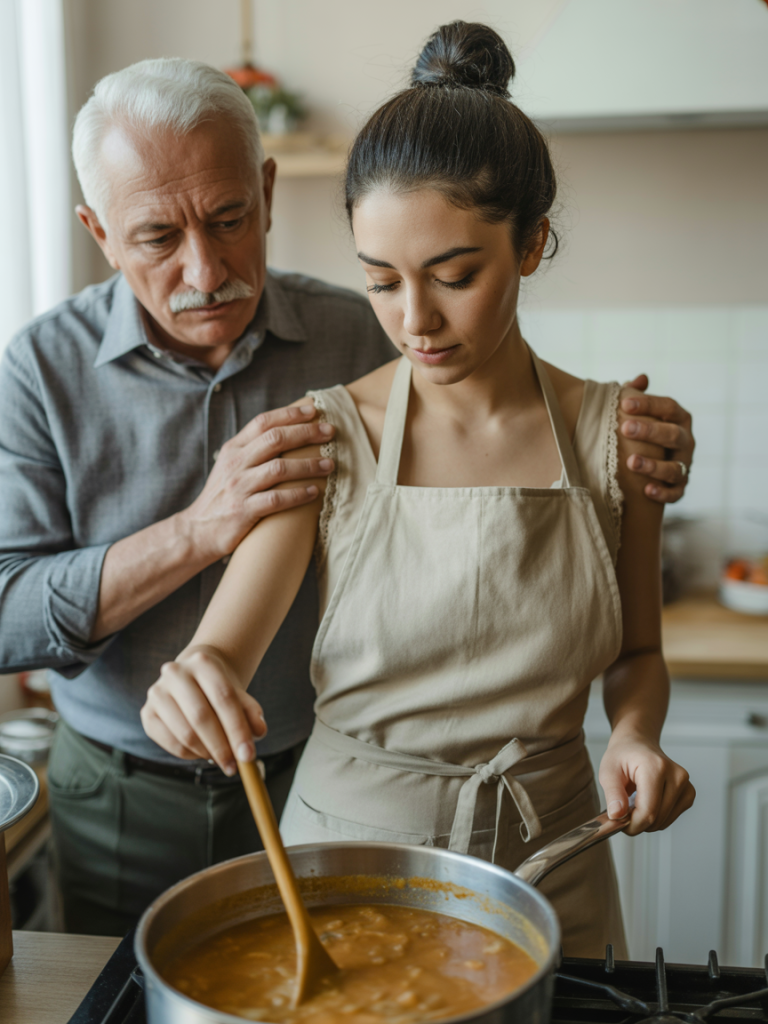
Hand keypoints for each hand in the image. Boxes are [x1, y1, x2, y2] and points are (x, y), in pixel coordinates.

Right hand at [140, 649, 265, 774]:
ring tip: (221, 759)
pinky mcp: (147, 713)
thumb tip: (259, 732)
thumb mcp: (239, 695)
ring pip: (185, 733)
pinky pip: (170, 743)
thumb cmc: (220, 690)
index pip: (224, 697)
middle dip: (221, 747)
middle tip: (235, 767)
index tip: (248, 756)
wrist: (194, 679)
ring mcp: (157, 692)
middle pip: (201, 716)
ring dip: (207, 753)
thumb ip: (251, 712)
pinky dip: (190, 755)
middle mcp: (175, 673)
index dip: (237, 729)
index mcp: (203, 662)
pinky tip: (202, 753)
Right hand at [178, 403, 332, 559]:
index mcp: (233, 449)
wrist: (198, 530)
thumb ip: (253, 450)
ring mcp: (239, 487)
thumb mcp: (231, 466)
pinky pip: (276, 500)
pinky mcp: (243, 511)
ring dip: (309, 465)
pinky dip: (297, 495)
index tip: (314, 411)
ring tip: (330, 465)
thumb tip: (288, 432)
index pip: (263, 422)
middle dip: (306, 433)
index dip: (290, 414)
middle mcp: (235, 464)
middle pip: (275, 439)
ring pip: (279, 468)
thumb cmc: (223, 497)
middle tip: (330, 432)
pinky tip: (314, 492)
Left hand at [598, 733, 694, 835]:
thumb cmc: (623, 755)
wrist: (638, 743)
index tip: (618, 822)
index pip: (648, 811)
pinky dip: (657, 817)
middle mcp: (676, 775)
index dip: (631, 824)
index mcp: (656, 767)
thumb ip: (612, 794)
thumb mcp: (608, 771)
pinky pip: (671, 818)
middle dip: (636, 822)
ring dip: (646, 821)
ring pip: (664, 822)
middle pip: (657, 819)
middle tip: (623, 810)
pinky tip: (647, 802)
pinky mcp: (688, 793)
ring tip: (634, 803)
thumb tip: (617, 815)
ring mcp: (685, 784)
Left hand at [620, 375, 694, 503]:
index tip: (624, 403)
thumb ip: (636, 396)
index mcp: (679, 419)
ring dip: (653, 465)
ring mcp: (685, 465)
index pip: (668, 407)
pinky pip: (675, 493)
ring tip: (631, 462)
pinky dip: (663, 493)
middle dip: (650, 431)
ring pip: (674, 467)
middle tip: (624, 428)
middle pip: (673, 434)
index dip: (648, 404)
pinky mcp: (679, 488)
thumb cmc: (641, 431)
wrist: (649, 464)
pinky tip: (646, 490)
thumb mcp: (638, 413)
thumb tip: (640, 379)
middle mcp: (686, 441)